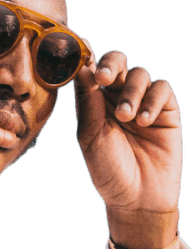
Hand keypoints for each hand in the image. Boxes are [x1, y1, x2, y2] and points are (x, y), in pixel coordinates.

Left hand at [74, 43, 181, 248]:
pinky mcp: (166, 111)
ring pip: (139, 74)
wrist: (137, 197)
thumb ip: (88, 102)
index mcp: (96, 101)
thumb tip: (82, 68)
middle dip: (111, 65)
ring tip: (127, 117)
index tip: (84, 51)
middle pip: (117, 63)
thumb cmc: (107, 167)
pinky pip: (162, 90)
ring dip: (132, 92)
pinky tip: (144, 120)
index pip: (93, 70)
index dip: (89, 58)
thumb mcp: (91, 134)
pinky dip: (153, 100)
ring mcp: (143, 102)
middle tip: (105, 78)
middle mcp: (118, 97)